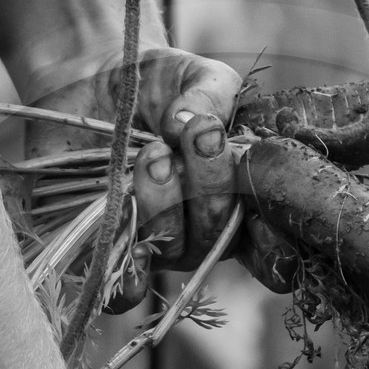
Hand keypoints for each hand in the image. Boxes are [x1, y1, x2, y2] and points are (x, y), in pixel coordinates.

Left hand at [29, 47, 300, 307]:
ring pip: (172, 249)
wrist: (91, 82)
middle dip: (210, 186)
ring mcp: (156, 249)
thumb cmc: (158, 85)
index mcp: (239, 202)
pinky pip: (125, 291)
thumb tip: (191, 125)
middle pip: (219, 238)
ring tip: (150, 153)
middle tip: (190, 137)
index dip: (277, 237)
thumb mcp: (200, 77)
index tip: (261, 190)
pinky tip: (127, 230)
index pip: (273, 250)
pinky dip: (128, 272)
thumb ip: (213, 95)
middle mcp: (201, 235)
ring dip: (164, 200)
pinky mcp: (106, 257)